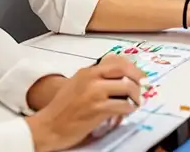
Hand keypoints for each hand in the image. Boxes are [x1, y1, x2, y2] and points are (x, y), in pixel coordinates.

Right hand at [25, 54, 144, 151]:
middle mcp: (92, 79)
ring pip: (127, 87)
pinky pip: (123, 105)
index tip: (140, 75)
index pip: (117, 62)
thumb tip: (121, 77)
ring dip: (136, 96)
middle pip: (125, 71)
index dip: (133, 68)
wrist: (48, 127)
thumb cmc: (62, 109)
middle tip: (142, 88)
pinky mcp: (97, 109)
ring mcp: (95, 93)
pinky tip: (127, 112)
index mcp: (88, 72)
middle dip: (138, 80)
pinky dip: (129, 108)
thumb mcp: (77, 84)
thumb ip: (96, 78)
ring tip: (135, 102)